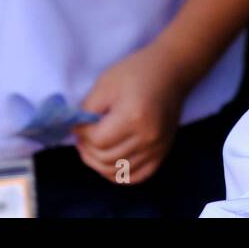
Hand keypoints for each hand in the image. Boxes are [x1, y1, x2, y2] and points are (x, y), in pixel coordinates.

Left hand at [75, 42, 184, 184]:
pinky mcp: (163, 153)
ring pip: (117, 171)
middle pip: (106, 158)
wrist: (172, 71)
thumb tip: (76, 130)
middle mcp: (148, 137)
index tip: (78, 123)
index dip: (82, 133)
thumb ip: (87, 109)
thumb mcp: (106, 83)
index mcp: (134, 117)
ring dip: (98, 163)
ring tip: (91, 148)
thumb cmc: (137, 71)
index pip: (97, 140)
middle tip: (81, 136)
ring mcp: (157, 148)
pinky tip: (108, 161)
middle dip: (87, 149)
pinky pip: (135, 176)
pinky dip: (118, 174)